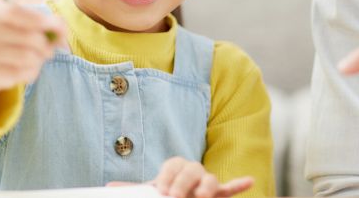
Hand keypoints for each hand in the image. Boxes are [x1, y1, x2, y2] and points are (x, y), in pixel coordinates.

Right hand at [0, 3, 65, 116]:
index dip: (43, 20)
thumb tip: (62, 29)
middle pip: (30, 37)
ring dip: (40, 59)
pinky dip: (33, 72)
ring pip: (29, 57)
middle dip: (46, 45)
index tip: (61, 29)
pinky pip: (24, 73)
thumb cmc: (17, 39)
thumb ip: (49, 23)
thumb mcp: (30, 26)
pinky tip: (27, 69)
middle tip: (49, 50)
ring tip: (37, 59)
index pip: (18, 13)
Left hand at [108, 157, 252, 197]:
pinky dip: (239, 184)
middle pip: (192, 169)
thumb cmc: (165, 195)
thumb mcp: (150, 193)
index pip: (173, 164)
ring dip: (206, 186)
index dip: (167, 176)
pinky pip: (230, 188)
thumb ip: (135, 190)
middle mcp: (193, 171)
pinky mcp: (219, 194)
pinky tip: (249, 181)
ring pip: (211, 179)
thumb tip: (109, 188)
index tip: (161, 190)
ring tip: (201, 197)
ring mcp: (206, 183)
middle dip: (183, 182)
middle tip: (174, 197)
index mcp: (175, 167)